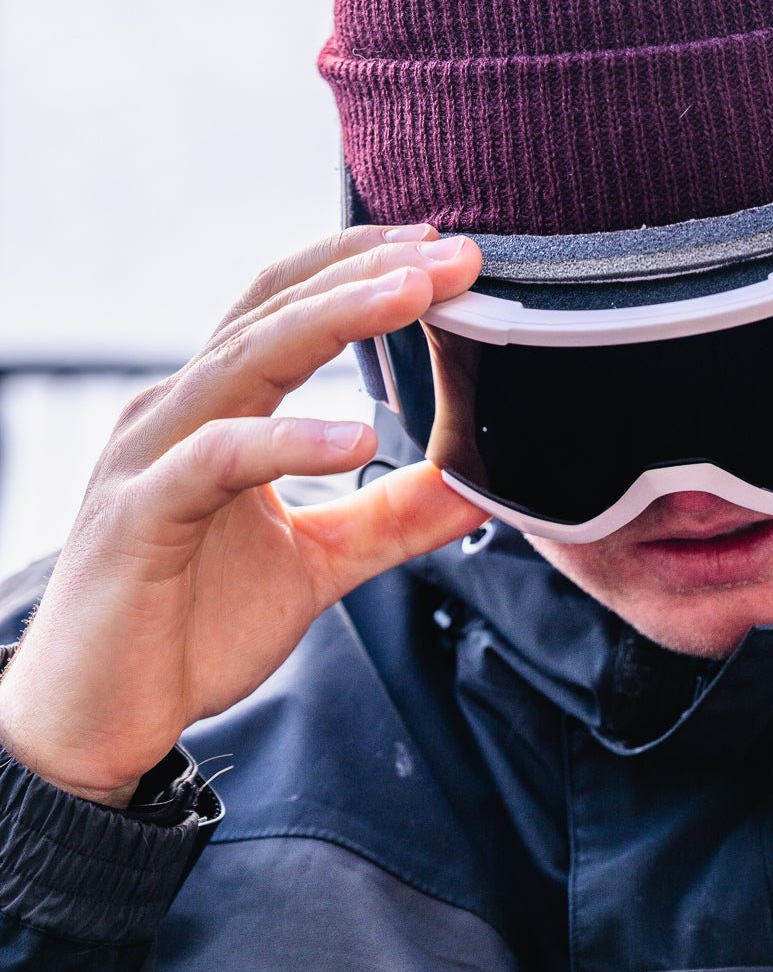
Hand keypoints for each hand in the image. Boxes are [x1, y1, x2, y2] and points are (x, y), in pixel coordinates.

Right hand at [0, 226, 485, 806]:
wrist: (94, 724)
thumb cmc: (190, 629)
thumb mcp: (317, 562)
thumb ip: (391, 519)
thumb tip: (480, 487)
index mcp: (215, 407)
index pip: (288, 304)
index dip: (361, 265)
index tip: (446, 248)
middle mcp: (177, 411)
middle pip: (275, 309)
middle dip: (367, 271)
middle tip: (454, 255)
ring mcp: (149, 456)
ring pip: (245, 358)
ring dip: (336, 318)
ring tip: (415, 296)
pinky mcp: (137, 517)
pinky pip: (218, 459)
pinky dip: (290, 439)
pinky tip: (359, 438)